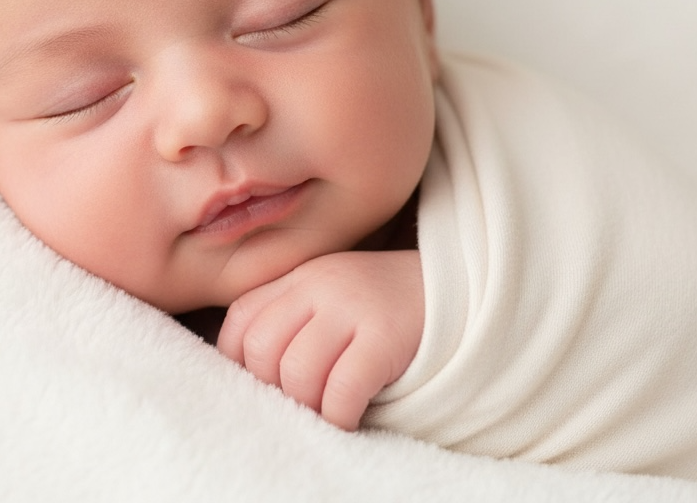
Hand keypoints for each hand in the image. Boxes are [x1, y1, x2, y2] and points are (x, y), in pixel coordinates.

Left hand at [217, 250, 423, 429]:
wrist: (458, 287)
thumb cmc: (383, 305)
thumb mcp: (330, 294)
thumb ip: (291, 316)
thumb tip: (248, 371)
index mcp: (299, 276)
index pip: (240, 319)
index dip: (239, 363)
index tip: (261, 386)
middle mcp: (319, 285)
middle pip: (261, 349)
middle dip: (272, 390)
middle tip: (299, 404)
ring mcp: (352, 307)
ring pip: (296, 371)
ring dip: (306, 407)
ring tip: (325, 412)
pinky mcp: (385, 336)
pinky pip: (342, 388)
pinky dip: (338, 415)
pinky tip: (350, 419)